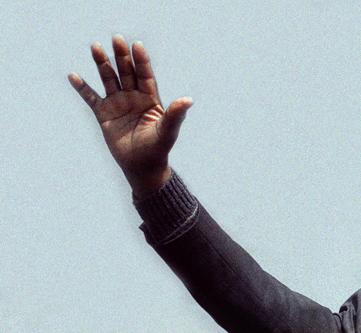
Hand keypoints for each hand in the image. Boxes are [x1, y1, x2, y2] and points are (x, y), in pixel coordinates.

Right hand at [69, 36, 191, 197]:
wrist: (142, 167)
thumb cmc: (158, 149)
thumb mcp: (167, 131)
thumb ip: (176, 114)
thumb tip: (189, 100)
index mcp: (150, 100)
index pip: (145, 75)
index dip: (141, 61)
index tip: (136, 45)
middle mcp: (134, 98)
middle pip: (126, 72)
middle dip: (121, 56)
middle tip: (116, 39)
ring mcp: (118, 105)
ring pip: (109, 80)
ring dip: (102, 64)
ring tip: (95, 47)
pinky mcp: (104, 115)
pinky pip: (91, 98)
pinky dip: (82, 88)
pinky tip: (73, 76)